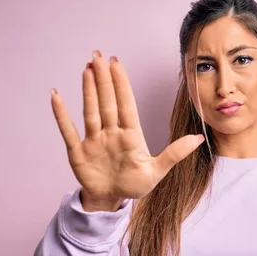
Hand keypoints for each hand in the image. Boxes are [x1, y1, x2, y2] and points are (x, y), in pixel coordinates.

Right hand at [50, 50, 204, 204]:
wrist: (112, 200)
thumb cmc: (135, 184)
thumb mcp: (157, 171)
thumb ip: (175, 154)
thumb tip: (200, 138)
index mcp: (131, 136)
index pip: (126, 105)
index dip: (121, 84)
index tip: (117, 64)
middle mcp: (111, 133)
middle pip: (107, 102)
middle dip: (104, 79)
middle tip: (98, 55)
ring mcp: (94, 140)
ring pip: (90, 111)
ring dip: (88, 90)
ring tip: (87, 69)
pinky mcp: (78, 152)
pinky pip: (67, 130)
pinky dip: (61, 115)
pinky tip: (56, 96)